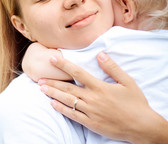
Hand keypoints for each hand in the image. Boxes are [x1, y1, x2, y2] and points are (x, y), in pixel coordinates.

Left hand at [38, 53, 167, 143]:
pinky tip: (53, 104)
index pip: (78, 73)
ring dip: (53, 94)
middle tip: (40, 77)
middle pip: (68, 88)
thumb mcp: (128, 82)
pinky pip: (73, 115)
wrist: (142, 127)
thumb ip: (112, 68)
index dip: (64, 65)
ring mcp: (90, 112)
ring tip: (42, 88)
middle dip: (53, 82)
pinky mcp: (91, 123)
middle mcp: (93, 99)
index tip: (52, 58)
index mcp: (100, 87)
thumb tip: (100, 54)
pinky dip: (62, 109)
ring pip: (68, 101)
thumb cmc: (136, 103)